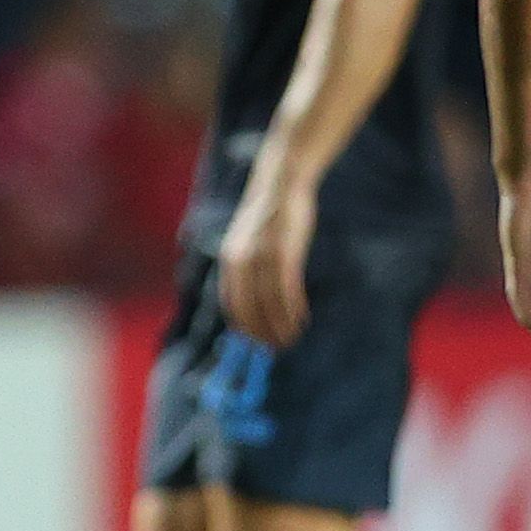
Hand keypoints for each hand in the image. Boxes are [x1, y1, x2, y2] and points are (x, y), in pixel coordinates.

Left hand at [215, 174, 317, 348]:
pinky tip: (300, 318)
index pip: (232, 304)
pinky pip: (287, 289)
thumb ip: (248, 268)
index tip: (256, 342)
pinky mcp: (285, 251)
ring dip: (282, 324)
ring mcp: (263, 256)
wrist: (281, 182)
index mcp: (230, 260)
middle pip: (250, 308)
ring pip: (270, 303)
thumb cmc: (269, 217)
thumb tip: (254, 299)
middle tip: (277, 348)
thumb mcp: (249, 242)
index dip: (244, 327)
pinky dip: (293, 308)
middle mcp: (242, 261)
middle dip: (263, 332)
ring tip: (292, 337)